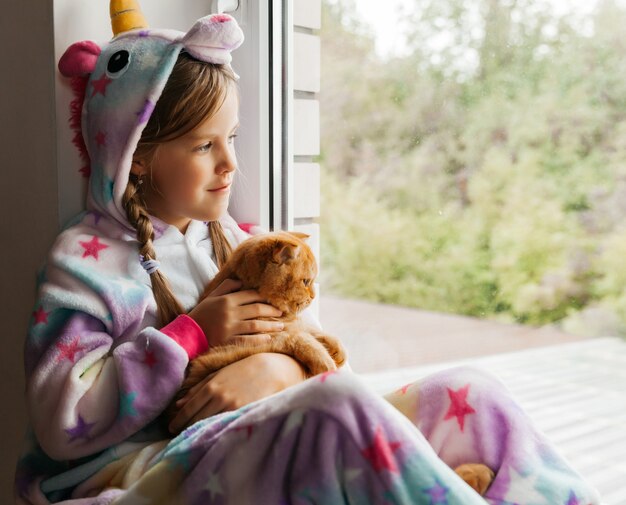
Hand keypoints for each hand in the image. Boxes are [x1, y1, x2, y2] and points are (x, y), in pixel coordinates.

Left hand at [169, 353, 305, 433]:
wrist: (271, 370)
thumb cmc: (243, 370)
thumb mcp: (219, 374)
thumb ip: (198, 387)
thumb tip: (178, 404)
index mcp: (211, 387)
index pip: (189, 409)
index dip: (178, 420)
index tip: (172, 428)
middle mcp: (219, 398)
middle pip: (197, 420)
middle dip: (186, 428)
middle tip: (179, 436)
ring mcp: (232, 407)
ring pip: (210, 425)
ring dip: (199, 432)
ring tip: (193, 438)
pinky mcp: (244, 414)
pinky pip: (225, 427)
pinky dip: (216, 432)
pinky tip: (212, 436)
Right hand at [188, 279, 283, 347]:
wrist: (187, 334)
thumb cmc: (201, 314)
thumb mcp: (211, 297)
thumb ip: (226, 286)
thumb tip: (242, 282)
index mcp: (226, 300)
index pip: (251, 295)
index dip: (264, 296)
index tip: (274, 298)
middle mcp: (230, 312)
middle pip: (257, 309)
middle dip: (272, 310)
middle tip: (282, 312)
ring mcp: (230, 328)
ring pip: (256, 325)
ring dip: (271, 325)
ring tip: (281, 326)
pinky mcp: (228, 341)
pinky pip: (248, 340)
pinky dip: (260, 339)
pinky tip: (269, 339)